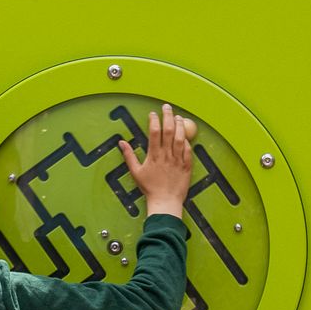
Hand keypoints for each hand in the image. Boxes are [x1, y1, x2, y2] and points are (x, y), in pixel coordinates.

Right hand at [118, 103, 191, 217]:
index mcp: (154, 155)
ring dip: (180, 125)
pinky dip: (187, 141)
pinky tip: (186, 135)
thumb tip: (121, 142)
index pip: (154, 132)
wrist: (165, 202)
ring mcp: (178, 160)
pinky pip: (189, 150)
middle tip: (167, 107)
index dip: (154, 120)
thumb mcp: (135, 172)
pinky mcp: (187, 166)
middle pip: (168, 131)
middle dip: (168, 116)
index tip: (153, 113)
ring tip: (178, 117)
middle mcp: (166, 155)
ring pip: (180, 138)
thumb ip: (129, 155)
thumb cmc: (149, 189)